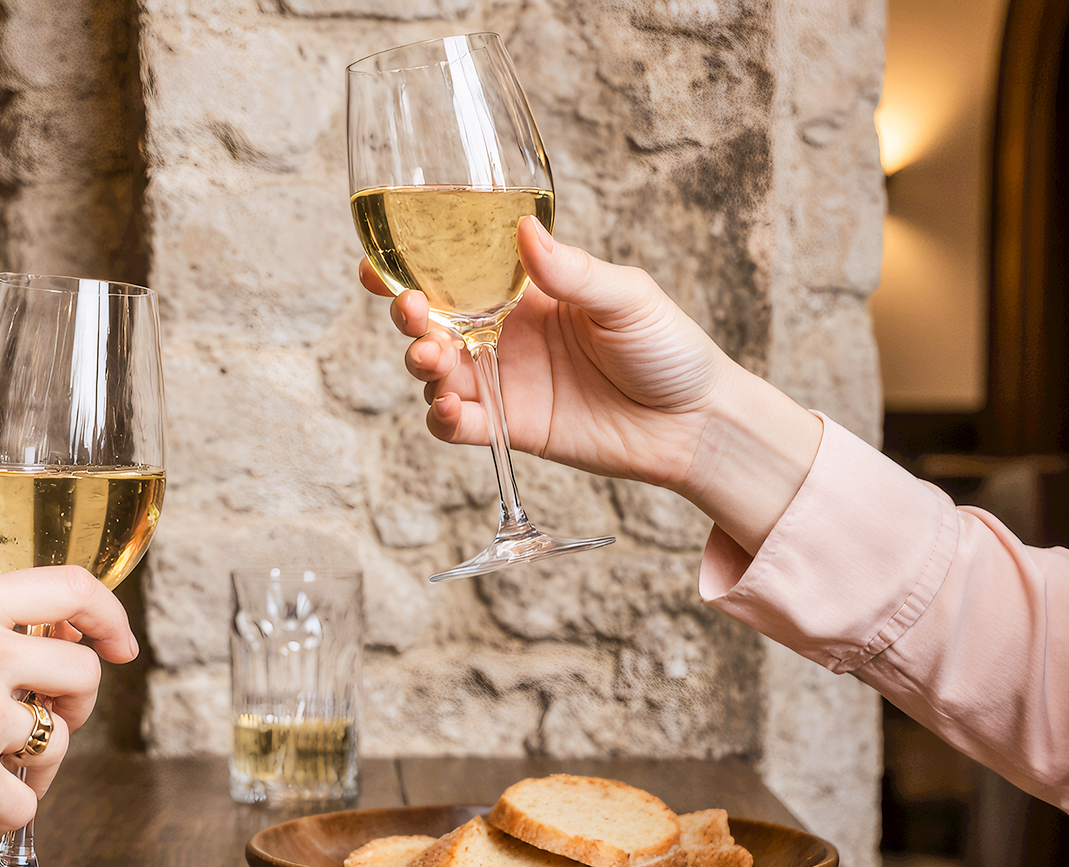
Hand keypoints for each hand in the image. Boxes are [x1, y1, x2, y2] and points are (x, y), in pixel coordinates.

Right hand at [364, 217, 821, 552]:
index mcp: (526, 291)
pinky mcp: (510, 428)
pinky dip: (441, 416)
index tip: (378, 263)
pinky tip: (449, 406)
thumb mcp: (627, 298)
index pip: (453, 272)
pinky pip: (457, 425)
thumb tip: (524, 231)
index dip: (408, 267)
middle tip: (411, 311)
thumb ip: (572, 272)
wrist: (695, 424)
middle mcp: (504, 334)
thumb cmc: (669, 349)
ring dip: (420, 362)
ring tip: (433, 358)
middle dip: (407, 313)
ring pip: (435, 371)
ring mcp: (503, 382)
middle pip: (432, 320)